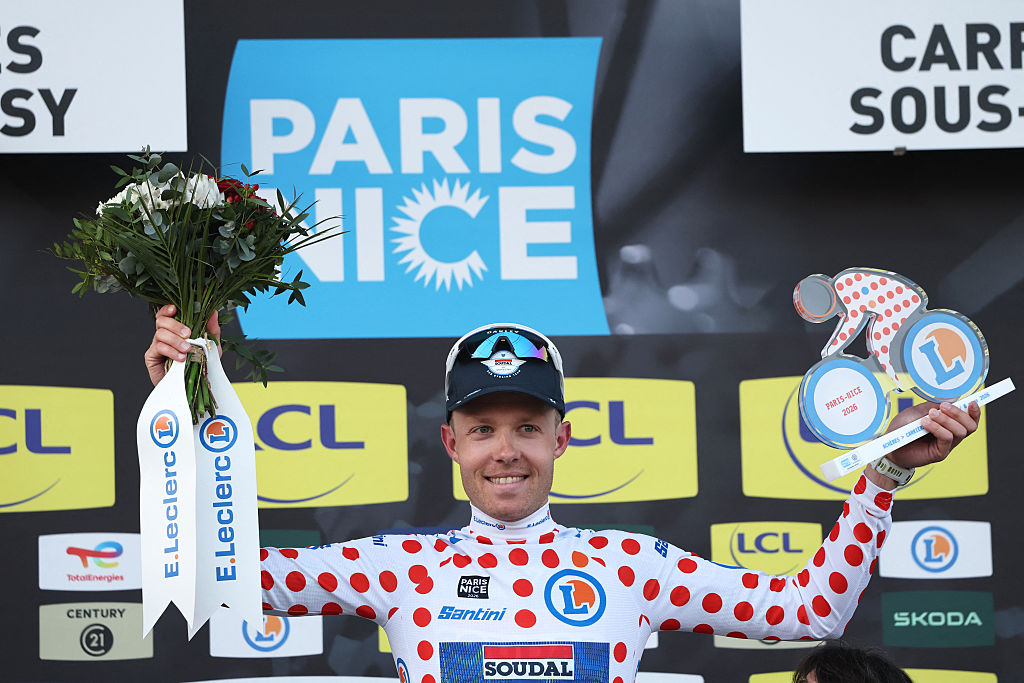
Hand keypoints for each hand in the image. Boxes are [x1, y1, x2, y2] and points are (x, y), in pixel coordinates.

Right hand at [144, 304, 220, 385]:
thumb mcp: (211, 345)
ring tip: (187, 349)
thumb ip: (212, 329)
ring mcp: (156, 345)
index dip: (168, 309)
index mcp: (176, 329)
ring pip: (159, 334)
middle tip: (188, 334)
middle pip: (161, 321)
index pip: (166, 314)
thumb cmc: (201, 364)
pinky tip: (181, 358)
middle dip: (175, 325)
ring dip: (175, 340)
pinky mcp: (151, 357)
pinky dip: (171, 351)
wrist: (194, 385)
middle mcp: (164, 335)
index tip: (175, 309)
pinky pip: (158, 348)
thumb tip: (214, 311)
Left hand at [864, 400, 980, 488]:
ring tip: (931, 415)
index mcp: (948, 423)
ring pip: (960, 432)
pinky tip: (925, 423)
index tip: (972, 402)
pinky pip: (947, 439)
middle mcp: (951, 434)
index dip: (974, 411)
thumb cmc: (902, 428)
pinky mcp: (940, 453)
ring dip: (946, 420)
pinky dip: (938, 429)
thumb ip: (933, 406)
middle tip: (943, 406)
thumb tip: (950, 400)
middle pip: (970, 425)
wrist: (889, 445)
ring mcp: (947, 445)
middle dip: (959, 413)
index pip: (969, 419)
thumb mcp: (917, 412)